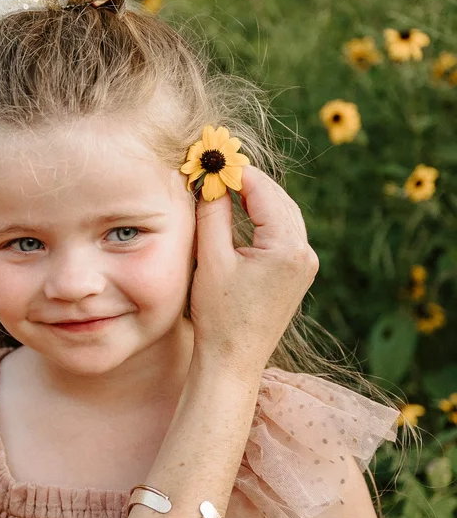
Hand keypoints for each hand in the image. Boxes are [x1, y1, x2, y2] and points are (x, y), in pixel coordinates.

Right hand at [189, 165, 317, 379]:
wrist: (233, 360)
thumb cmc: (219, 315)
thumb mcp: (211, 259)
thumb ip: (213, 213)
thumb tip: (211, 179)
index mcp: (287, 247)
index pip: (262, 191)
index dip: (236, 171)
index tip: (213, 157)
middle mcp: (304, 252)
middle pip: (277, 198)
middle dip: (247, 180)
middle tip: (216, 166)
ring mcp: (305, 263)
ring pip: (282, 212)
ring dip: (255, 197)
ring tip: (223, 184)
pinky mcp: (299, 272)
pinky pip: (283, 231)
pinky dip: (263, 216)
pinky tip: (240, 210)